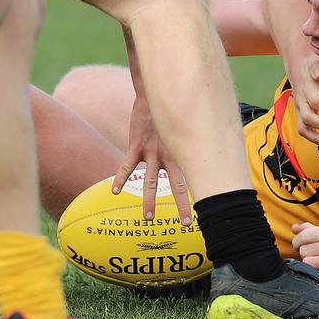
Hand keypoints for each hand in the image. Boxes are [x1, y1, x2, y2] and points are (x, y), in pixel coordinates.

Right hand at [111, 91, 192, 225]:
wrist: (153, 95)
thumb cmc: (168, 113)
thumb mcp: (182, 127)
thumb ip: (188, 139)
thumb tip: (200, 146)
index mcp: (181, 153)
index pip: (192, 178)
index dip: (199, 193)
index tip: (205, 207)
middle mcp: (169, 156)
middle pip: (177, 185)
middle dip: (182, 205)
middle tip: (187, 223)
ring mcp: (151, 152)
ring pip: (151, 181)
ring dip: (150, 200)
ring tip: (148, 217)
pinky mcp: (136, 146)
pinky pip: (127, 166)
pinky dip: (120, 179)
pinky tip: (113, 192)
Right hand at [291, 54, 318, 147]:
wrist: (298, 65)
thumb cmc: (311, 64)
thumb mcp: (315, 60)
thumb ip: (318, 66)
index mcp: (305, 89)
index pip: (314, 101)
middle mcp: (301, 101)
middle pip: (307, 119)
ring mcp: (300, 110)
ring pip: (303, 129)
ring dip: (318, 138)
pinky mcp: (302, 115)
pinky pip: (306, 131)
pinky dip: (317, 139)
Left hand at [291, 222, 318, 289]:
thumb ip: (310, 230)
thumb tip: (294, 228)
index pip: (304, 235)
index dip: (297, 242)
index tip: (299, 246)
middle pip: (304, 250)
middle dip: (304, 254)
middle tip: (313, 257)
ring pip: (307, 263)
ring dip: (308, 265)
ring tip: (317, 264)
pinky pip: (314, 275)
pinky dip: (314, 275)